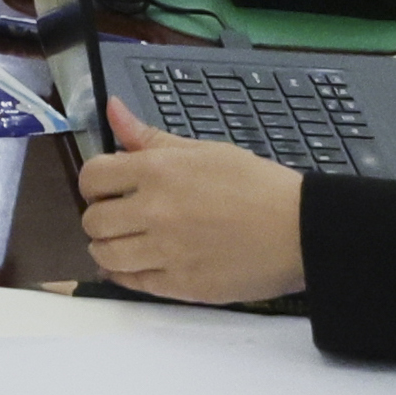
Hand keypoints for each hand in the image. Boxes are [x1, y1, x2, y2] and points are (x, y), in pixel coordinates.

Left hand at [80, 101, 311, 304]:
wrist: (303, 230)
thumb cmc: (258, 185)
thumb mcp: (205, 151)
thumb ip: (150, 137)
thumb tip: (113, 109)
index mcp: (158, 171)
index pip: (92, 177)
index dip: (94, 183)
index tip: (108, 189)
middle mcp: (155, 211)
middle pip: (93, 220)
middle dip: (100, 216)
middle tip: (120, 216)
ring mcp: (168, 251)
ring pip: (105, 255)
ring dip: (108, 247)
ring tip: (127, 241)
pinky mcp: (183, 285)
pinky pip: (132, 283)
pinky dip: (127, 274)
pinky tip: (140, 263)